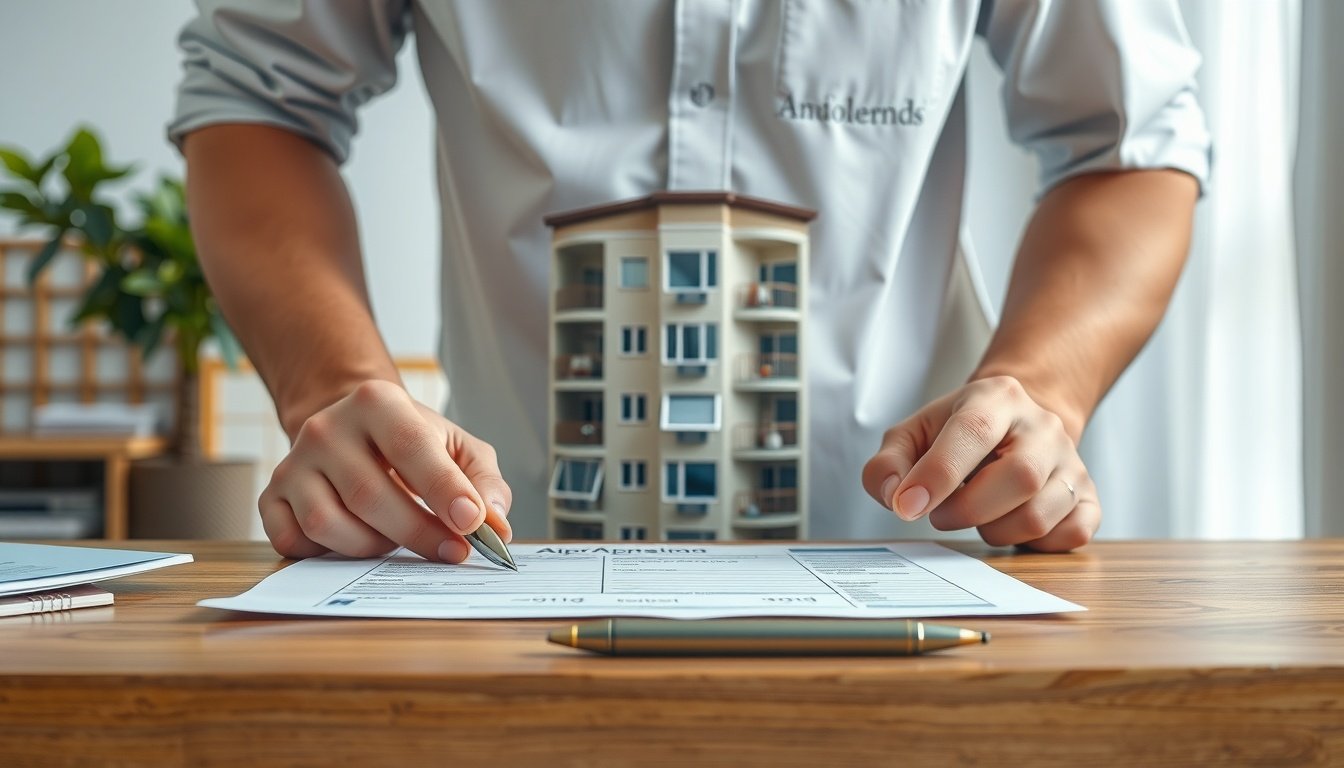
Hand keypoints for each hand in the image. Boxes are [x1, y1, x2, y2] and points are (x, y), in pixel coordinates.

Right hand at [259, 380, 512, 560]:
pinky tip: (355, 539)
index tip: (471, 522)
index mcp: (376, 401)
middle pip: (369, 495)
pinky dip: (329, 553)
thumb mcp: (456, 446)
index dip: (442, 488)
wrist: (352, 430)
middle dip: (418, 532)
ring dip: (373, 545)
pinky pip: (295, 541)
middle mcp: (326, 428)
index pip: (410, 446)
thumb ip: (484, 481)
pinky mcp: (271, 496)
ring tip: (398, 538)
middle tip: (453, 552)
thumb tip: (494, 523)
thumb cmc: (411, 443)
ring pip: (329, 524)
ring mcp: (293, 463)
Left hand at [861, 376, 1098, 551]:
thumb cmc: (957, 433)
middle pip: (1018, 478)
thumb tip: (893, 495)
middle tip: (941, 513)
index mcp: (996, 398)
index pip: (972, 432)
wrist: (1015, 424)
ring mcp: (1073, 462)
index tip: (907, 506)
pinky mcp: (1088, 496)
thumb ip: (889, 463)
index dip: (937, 475)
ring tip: (978, 515)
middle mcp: (1043, 426)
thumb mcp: (914, 434)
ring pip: (1039, 516)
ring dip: (994, 531)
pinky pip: (1071, 536)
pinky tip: (1011, 525)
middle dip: (967, 510)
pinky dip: (1034, 545)